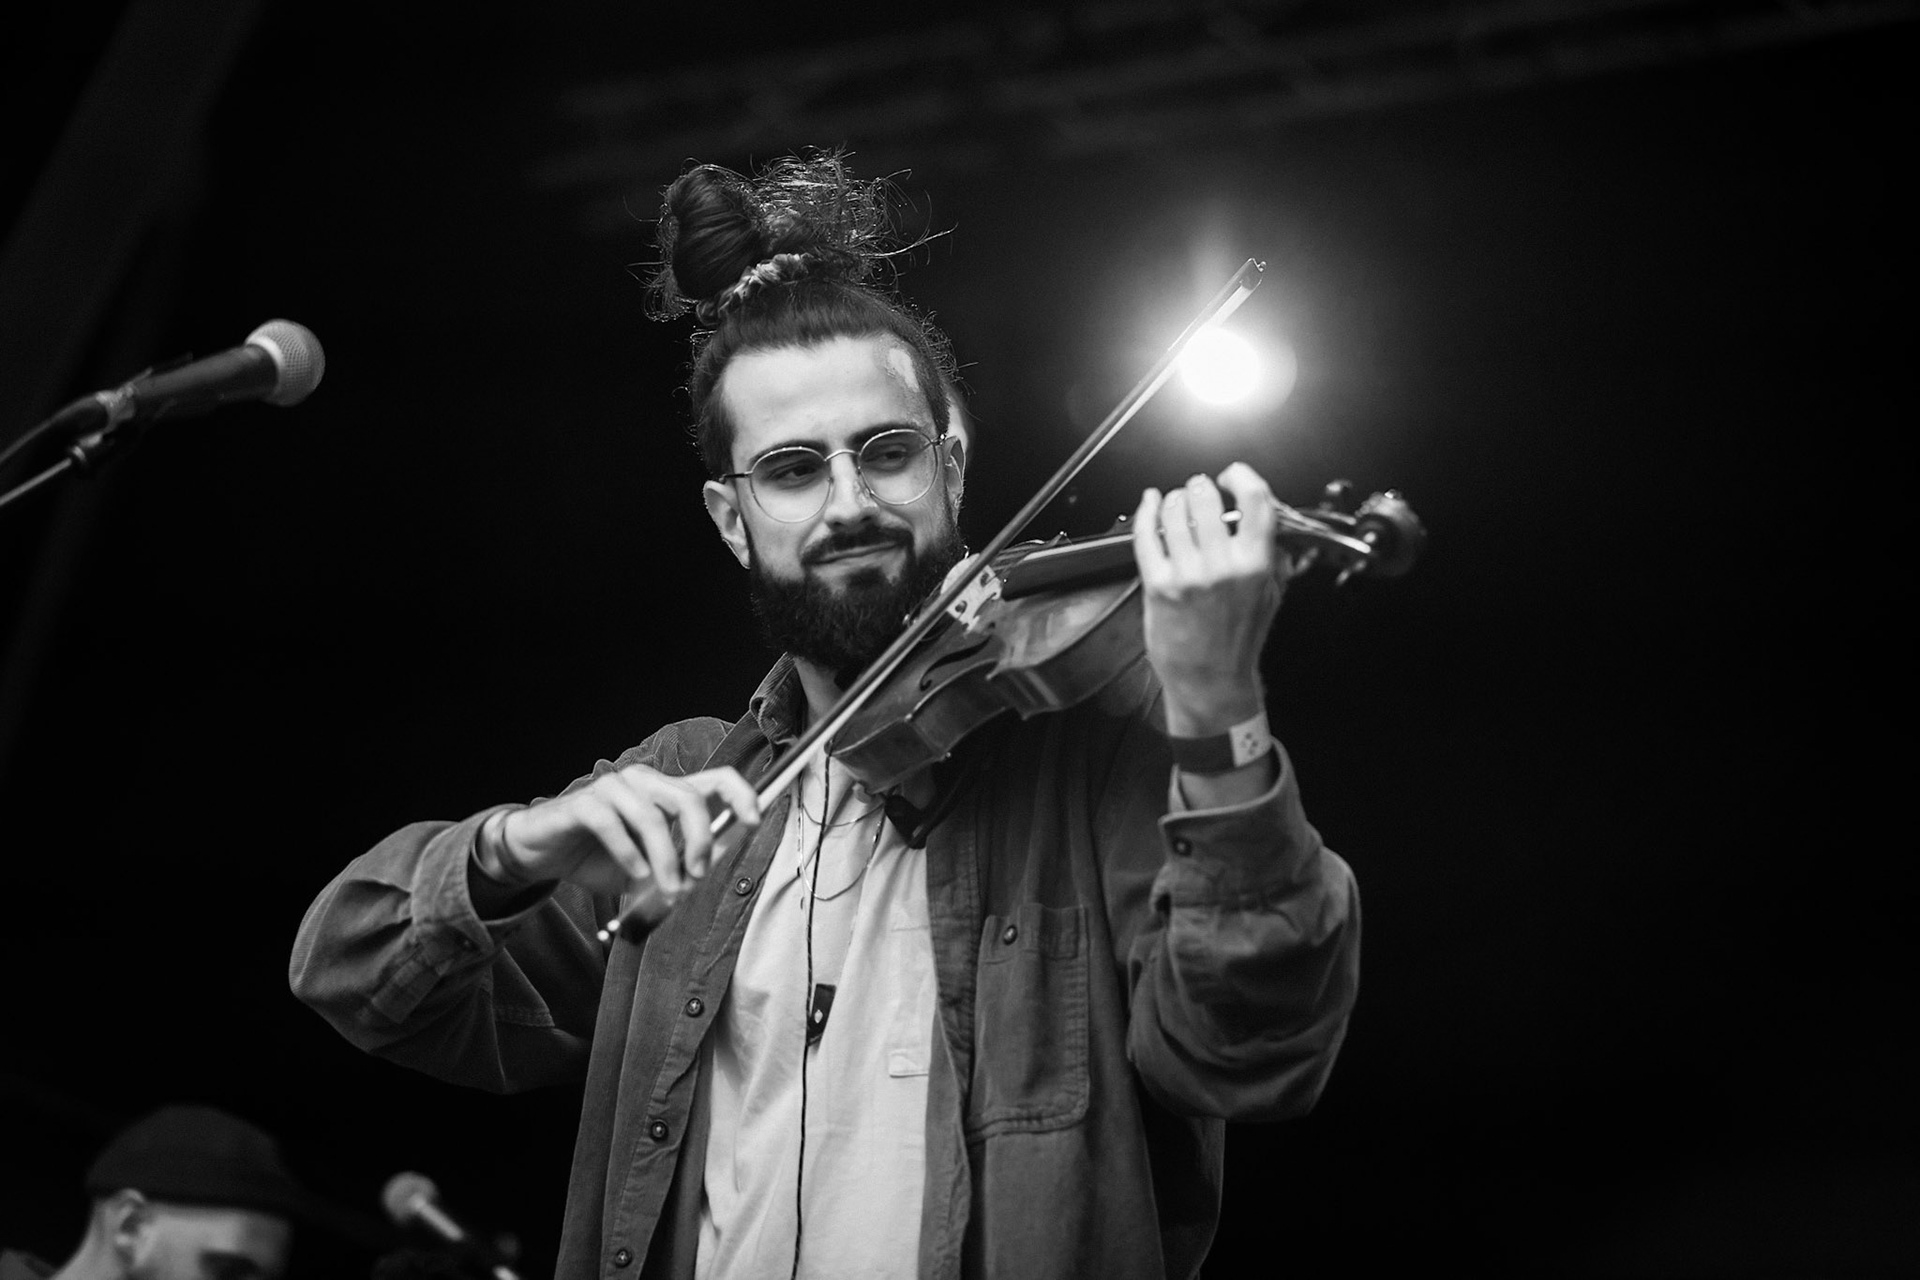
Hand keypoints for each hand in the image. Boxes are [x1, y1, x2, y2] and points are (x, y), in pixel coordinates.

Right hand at [487, 765, 760, 900]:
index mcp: (667, 792)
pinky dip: (629, 853)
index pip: (717, 779)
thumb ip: (680, 865)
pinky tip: (633, 873)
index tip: (753, 822)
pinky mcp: (583, 803)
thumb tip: (708, 873)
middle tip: (696, 877)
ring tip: (666, 890)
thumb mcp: (649, 867)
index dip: (742, 796)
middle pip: (689, 799)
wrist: (545, 854)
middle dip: (700, 842)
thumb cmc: (601, 857)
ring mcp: (612, 788)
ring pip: (652, 816)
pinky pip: (613, 824)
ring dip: (665, 859)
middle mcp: (644, 781)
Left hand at [1132, 463, 1291, 736]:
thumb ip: (1274, 554)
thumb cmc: (1239, 638)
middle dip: (1200, 487)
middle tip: (1198, 490)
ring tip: (1175, 502)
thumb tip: (1271, 517)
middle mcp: (1223, 567)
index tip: (1231, 476)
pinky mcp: (1159, 585)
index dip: (1241, 476)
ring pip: (1174, 512)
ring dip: (1173, 499)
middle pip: (1206, 499)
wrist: (1211, 681)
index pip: (1255, 500)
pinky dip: (1146, 512)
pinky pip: (1147, 535)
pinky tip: (1150, 504)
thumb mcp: (1271, 594)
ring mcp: (1189, 575)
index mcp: (1257, 564)